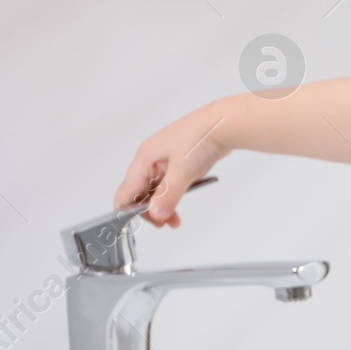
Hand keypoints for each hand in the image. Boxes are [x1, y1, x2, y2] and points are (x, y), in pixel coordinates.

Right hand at [113, 105, 232, 226]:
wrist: (224, 125)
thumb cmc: (200, 138)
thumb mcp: (183, 171)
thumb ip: (167, 195)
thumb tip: (155, 216)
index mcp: (144, 158)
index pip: (126, 191)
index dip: (130, 210)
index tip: (144, 224)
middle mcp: (150, 159)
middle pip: (138, 193)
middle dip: (148, 211)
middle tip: (163, 224)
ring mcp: (163, 161)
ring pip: (154, 192)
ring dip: (161, 208)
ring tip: (173, 222)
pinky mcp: (177, 164)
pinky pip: (167, 187)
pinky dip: (171, 199)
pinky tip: (178, 212)